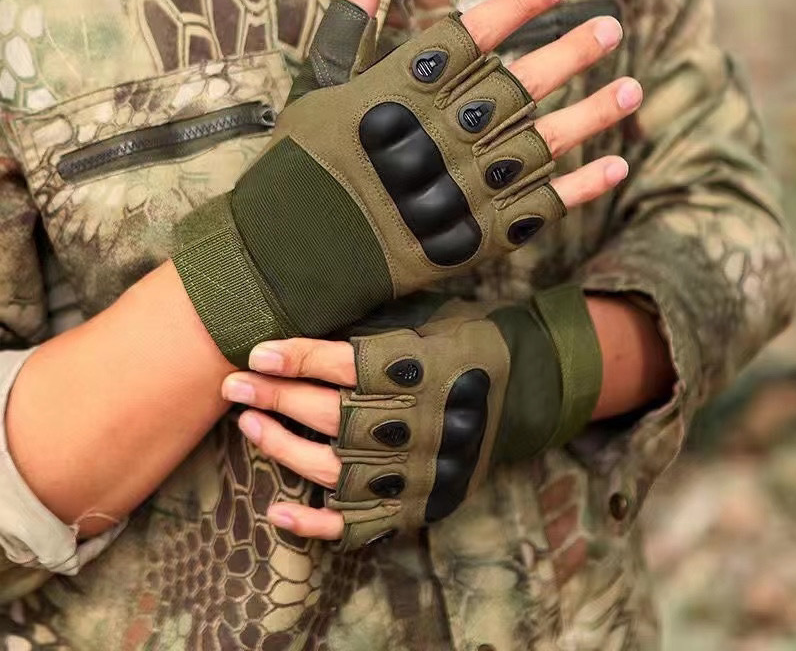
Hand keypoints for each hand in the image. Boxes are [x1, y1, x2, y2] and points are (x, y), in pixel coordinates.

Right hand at [173, 0, 639, 366]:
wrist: (296, 253)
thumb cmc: (302, 169)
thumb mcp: (317, 91)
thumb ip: (349, 30)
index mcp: (403, 92)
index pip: (472, 33)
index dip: (518, 4)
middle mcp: (443, 133)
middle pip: (521, 83)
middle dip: (569, 52)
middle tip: (608, 26)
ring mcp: (465, 186)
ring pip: (544, 142)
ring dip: (593, 114)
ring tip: (634, 88)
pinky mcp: (477, 234)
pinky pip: (540, 206)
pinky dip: (581, 187)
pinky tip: (616, 165)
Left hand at [223, 285, 601, 547]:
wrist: (524, 391)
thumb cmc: (465, 345)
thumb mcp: (431, 319)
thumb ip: (377, 324)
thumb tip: (308, 308)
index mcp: (425, 370)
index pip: (349, 366)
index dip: (299, 359)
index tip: (258, 353)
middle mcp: (420, 423)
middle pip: (334, 414)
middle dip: (277, 398)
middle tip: (234, 384)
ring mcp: (417, 471)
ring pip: (335, 468)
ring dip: (284, 447)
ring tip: (249, 423)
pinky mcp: (417, 505)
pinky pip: (359, 524)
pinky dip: (315, 524)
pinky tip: (276, 512)